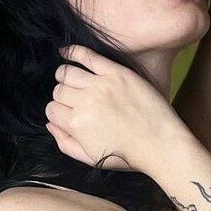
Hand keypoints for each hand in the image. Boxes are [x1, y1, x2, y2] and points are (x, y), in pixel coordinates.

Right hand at [45, 44, 178, 172]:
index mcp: (76, 125)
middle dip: (63, 97)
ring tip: (76, 83)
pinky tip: (67, 52)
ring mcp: (102, 85)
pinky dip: (73, 51)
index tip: (69, 115)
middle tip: (77, 102)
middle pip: (58, 90)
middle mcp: (85, 102)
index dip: (58, 114)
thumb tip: (50, 124)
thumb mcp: (90, 159)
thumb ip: (65, 143)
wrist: (160, 145)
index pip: (51, 110)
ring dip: (66, 77)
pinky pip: (88, 55)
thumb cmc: (127, 155)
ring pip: (67, 72)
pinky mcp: (118, 73)